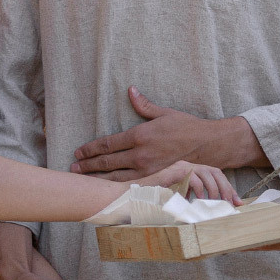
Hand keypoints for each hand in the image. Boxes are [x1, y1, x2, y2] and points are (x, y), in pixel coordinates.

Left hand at [71, 87, 264, 178]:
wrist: (206, 145)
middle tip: (73, 167)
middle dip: (89, 165)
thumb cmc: (185, 127)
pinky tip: (105, 189)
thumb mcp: (164, 113)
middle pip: (108, 163)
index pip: (108, 144)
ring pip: (116, 177)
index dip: (91, 149)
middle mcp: (141, 155)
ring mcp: (147, 169)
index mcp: (140, 136)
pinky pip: (130, 184)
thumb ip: (144, 105)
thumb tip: (131, 90)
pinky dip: (115, 186)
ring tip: (83, 179)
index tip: (79, 151)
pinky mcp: (154, 178)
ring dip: (98, 178)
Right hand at [139, 160, 239, 203]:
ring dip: (215, 190)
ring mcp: (180, 168)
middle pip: (215, 172)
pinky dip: (199, 188)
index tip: (237, 202)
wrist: (133, 198)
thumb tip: (212, 213)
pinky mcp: (173, 171)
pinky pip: (193, 176)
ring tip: (217, 203)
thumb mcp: (180, 203)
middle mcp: (187, 167)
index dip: (228, 188)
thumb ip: (194, 203)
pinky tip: (199, 200)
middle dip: (227, 188)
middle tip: (232, 203)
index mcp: (190, 172)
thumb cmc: (154, 203)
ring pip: (207, 173)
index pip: (215, 175)